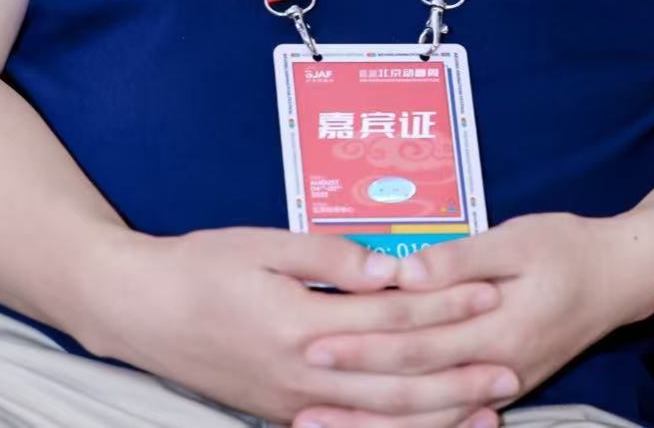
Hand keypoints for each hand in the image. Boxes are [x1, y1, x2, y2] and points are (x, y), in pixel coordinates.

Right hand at [76, 226, 519, 427]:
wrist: (140, 311)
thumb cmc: (201, 266)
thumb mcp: (264, 244)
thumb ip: (330, 256)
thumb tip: (392, 267)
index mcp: (302, 326)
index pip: (392, 319)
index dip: (446, 307)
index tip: (491, 291)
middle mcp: (303, 377)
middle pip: (398, 384)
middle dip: (460, 376)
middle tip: (513, 367)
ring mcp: (293, 406)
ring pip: (381, 421)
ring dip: (439, 415)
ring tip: (489, 408)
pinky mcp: (284, 415)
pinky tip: (425, 426)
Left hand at [297, 214, 653, 427]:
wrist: (619, 277)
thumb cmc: (565, 248)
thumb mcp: (514, 239)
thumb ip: (459, 259)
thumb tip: (406, 272)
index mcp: (494, 329)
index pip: (414, 345)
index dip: (362, 346)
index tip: (315, 343)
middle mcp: (494, 369)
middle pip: (412, 391)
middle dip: (353, 394)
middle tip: (301, 393)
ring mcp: (499, 386)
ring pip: (428, 418)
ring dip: (374, 423)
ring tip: (322, 422)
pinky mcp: (500, 387)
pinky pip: (448, 419)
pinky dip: (411, 426)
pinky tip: (375, 426)